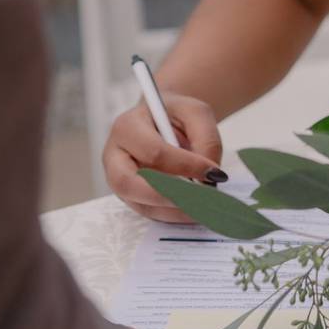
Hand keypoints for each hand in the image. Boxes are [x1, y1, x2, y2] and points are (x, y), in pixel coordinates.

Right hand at [103, 93, 224, 222]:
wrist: (165, 121)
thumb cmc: (177, 115)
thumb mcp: (196, 113)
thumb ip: (207, 139)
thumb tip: (210, 176)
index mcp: (127, 127)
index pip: (154, 152)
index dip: (185, 165)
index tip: (213, 172)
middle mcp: (115, 155)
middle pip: (128, 184)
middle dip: (168, 195)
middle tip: (201, 199)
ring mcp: (120, 179)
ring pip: (140, 203)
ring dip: (174, 211)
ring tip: (205, 209)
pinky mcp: (132, 196)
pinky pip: (150, 212)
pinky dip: (174, 215)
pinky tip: (196, 212)